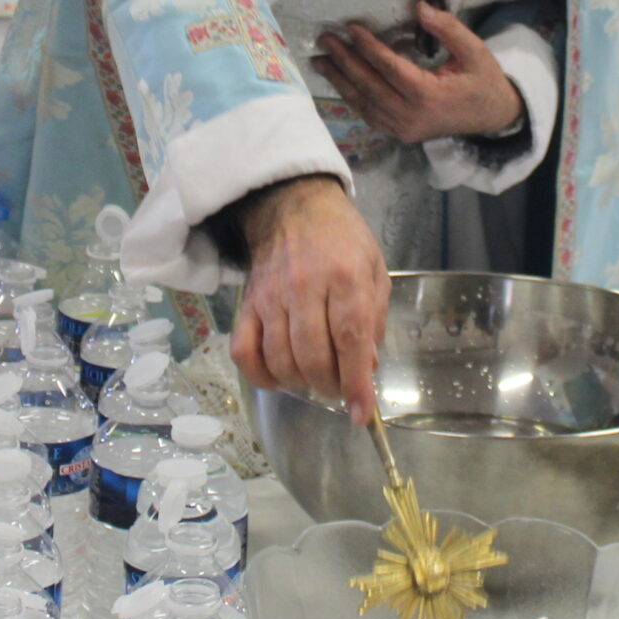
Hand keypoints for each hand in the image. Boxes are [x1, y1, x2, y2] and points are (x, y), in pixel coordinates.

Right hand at [229, 175, 387, 422]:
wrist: (292, 206)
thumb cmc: (342, 239)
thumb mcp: (374, 270)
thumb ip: (374, 319)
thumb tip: (367, 368)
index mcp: (345, 277)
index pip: (350, 340)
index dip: (356, 383)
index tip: (361, 412)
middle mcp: (304, 288)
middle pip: (313, 358)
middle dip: (331, 387)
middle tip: (340, 388)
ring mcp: (270, 298)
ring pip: (280, 361)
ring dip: (301, 384)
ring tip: (315, 380)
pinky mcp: (246, 305)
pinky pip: (244, 353)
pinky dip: (261, 376)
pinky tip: (280, 378)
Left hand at [314, 4, 524, 144]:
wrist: (494, 118)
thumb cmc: (484, 81)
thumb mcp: (475, 51)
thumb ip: (449, 29)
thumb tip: (419, 7)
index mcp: (430, 95)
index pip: (389, 68)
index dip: (367, 47)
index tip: (349, 28)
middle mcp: (412, 116)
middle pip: (369, 86)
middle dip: (344, 62)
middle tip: (324, 41)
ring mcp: (405, 130)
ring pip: (364, 104)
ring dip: (340, 82)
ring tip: (320, 61)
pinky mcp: (402, 134)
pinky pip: (370, 116)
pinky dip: (353, 98)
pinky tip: (339, 82)